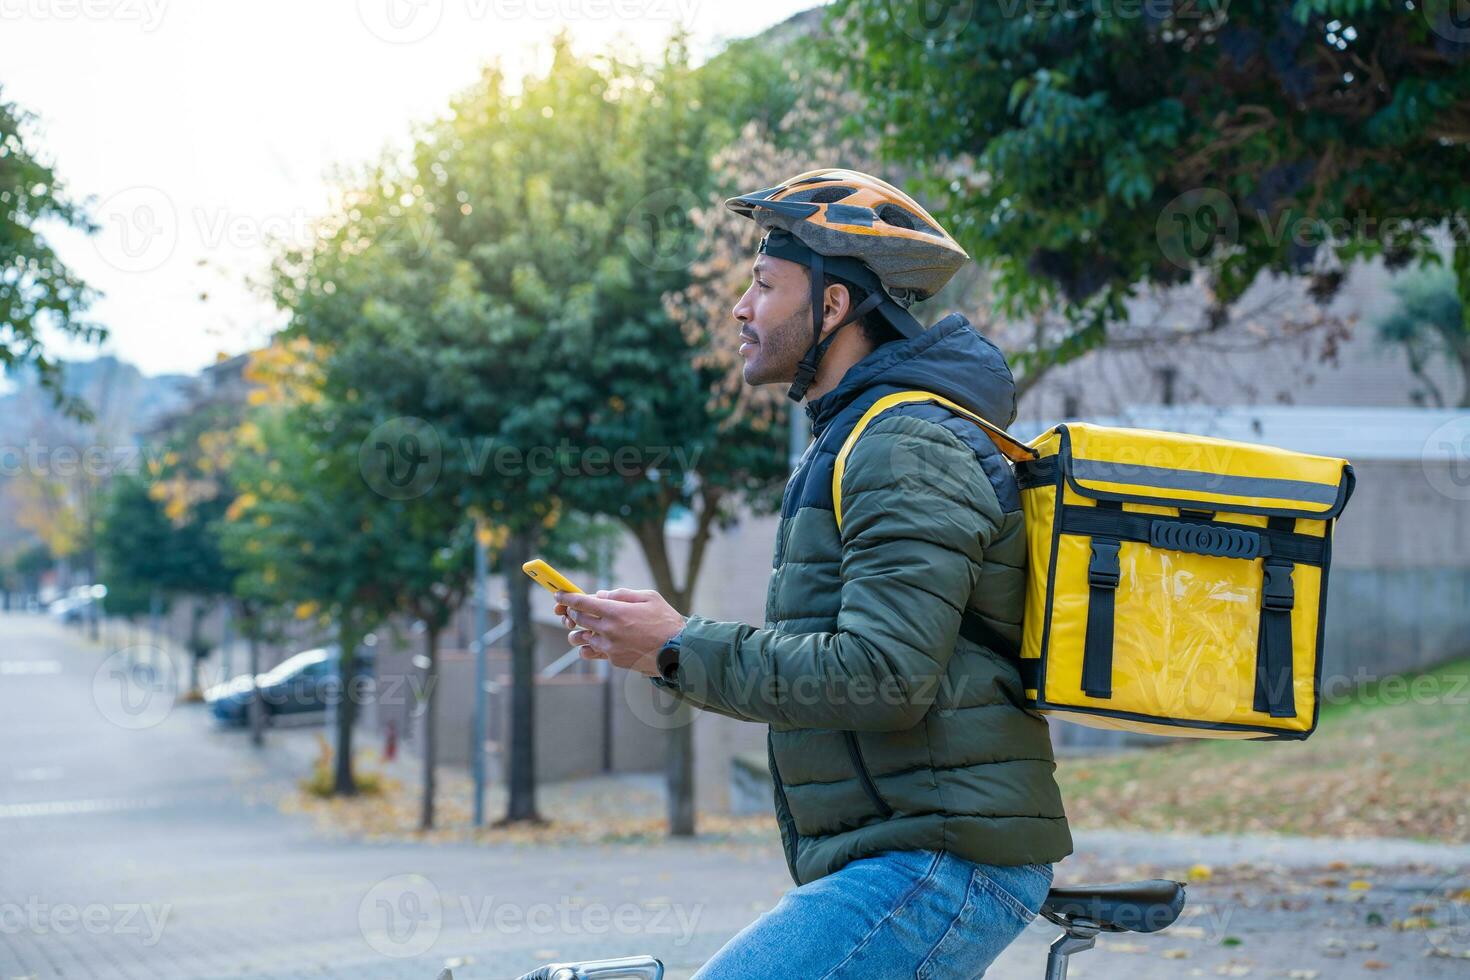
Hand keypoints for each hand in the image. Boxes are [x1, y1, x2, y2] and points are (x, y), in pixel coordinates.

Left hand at [555, 588, 685, 677]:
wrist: (679, 651)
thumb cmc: (666, 621)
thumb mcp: (648, 597)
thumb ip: (622, 594)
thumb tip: (600, 595)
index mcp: (616, 612)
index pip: (581, 602)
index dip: (566, 597)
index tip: (558, 595)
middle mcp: (609, 630)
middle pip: (578, 619)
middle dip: (572, 612)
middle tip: (574, 609)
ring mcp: (610, 648)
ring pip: (579, 639)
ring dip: (578, 631)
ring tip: (585, 628)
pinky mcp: (614, 660)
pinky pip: (592, 653)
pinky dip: (591, 646)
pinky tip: (598, 641)